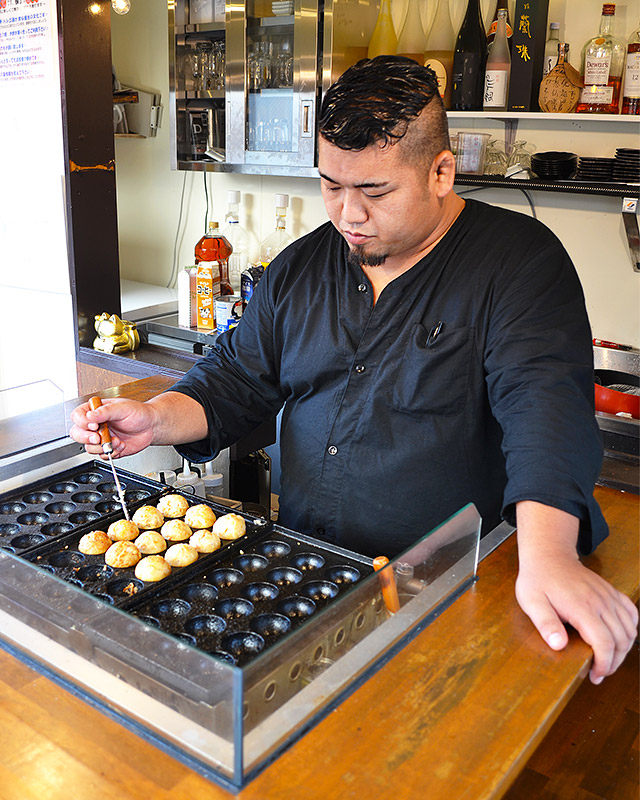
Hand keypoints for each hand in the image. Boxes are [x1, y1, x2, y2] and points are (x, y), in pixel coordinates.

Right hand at [69, 397, 156, 458]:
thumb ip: (106, 411)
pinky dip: (112, 453)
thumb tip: (91, 415)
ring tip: (117, 440)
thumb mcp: (123, 408)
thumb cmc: (138, 413)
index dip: (82, 422)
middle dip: (87, 438)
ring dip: (103, 446)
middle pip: (77, 434)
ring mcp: (101, 438)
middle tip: (98, 438)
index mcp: (96, 410)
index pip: (78, 416)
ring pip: (88, 447)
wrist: (151, 426)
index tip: (94, 426)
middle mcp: (95, 425)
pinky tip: (121, 444)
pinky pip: (101, 456)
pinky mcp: (108, 449)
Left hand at [515, 500, 637, 683]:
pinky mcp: (610, 591)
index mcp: (581, 607)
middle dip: (614, 662)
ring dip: (623, 649)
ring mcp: (607, 596)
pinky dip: (630, 628)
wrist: (548, 555)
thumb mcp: (531, 602)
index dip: (603, 664)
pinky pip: (631, 612)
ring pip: (629, 629)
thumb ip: (545, 624)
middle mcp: (600, 601)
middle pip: (621, 640)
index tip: (595, 675)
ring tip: (608, 660)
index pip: (604, 642)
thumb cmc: (538, 579)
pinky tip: (620, 637)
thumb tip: (558, 645)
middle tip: (600, 673)